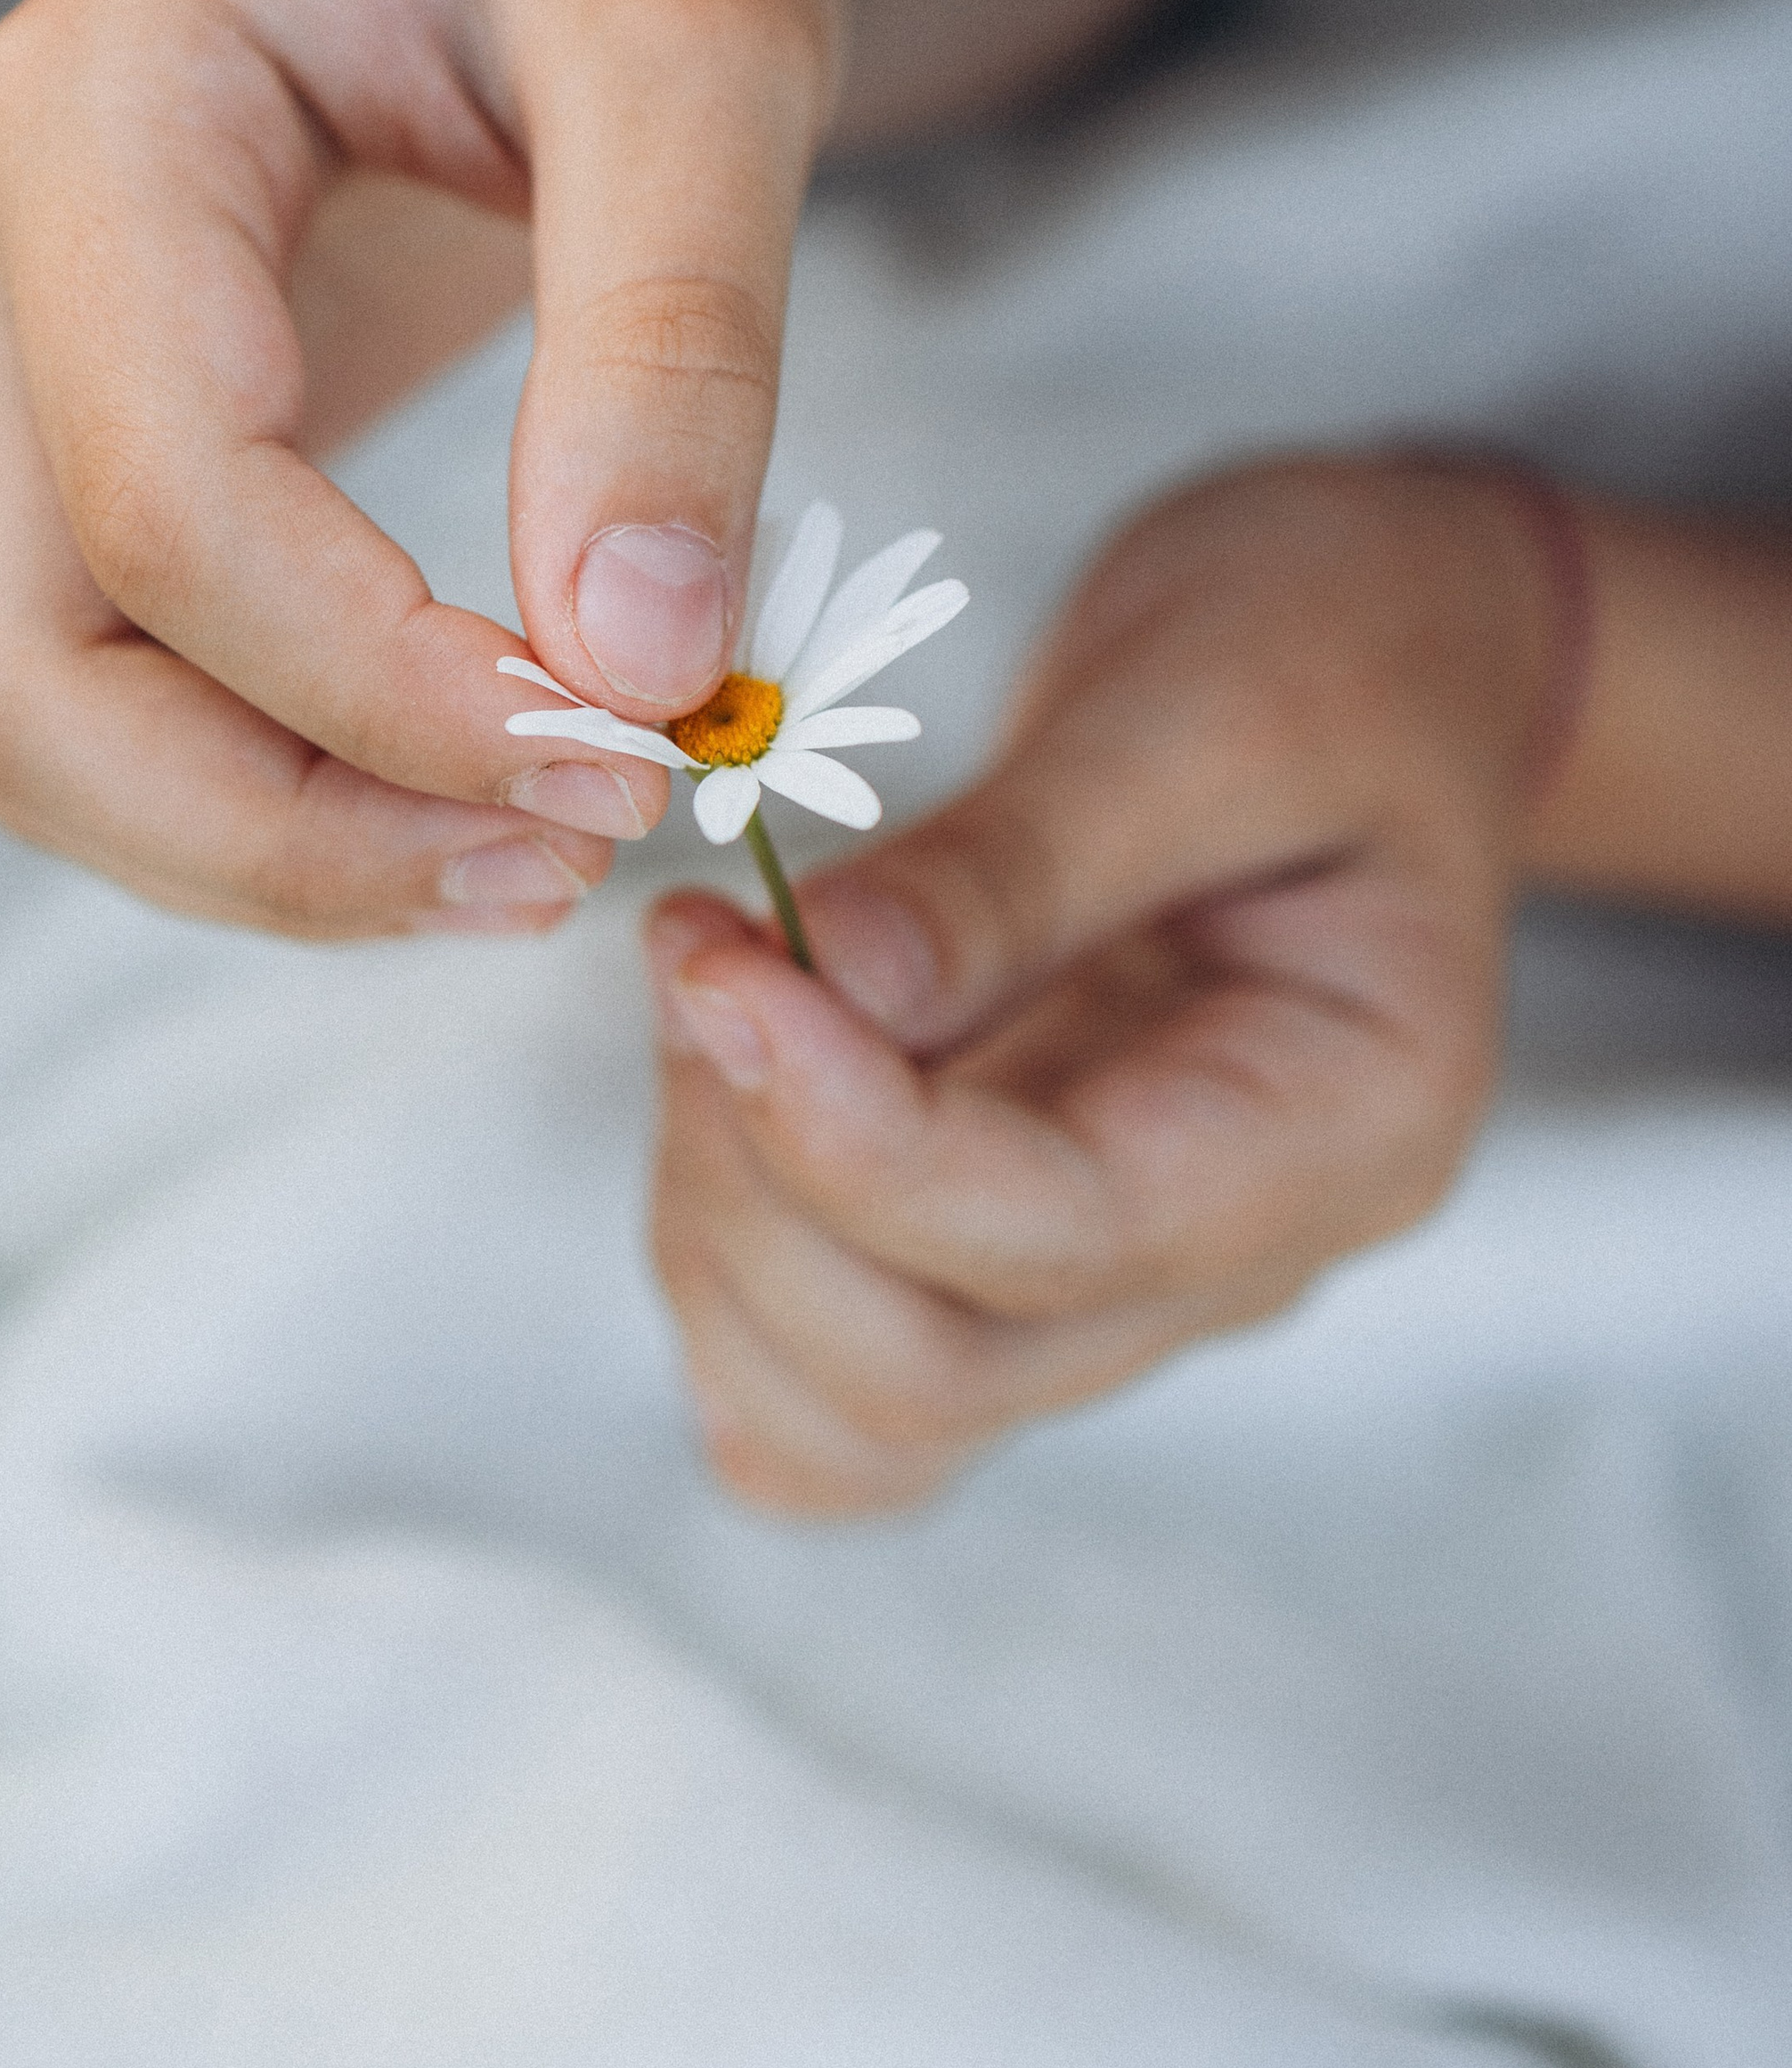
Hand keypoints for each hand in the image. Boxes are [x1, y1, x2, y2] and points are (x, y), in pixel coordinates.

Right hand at [0, 0, 842, 932]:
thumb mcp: (709, 49)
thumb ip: (672, 340)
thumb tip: (644, 667)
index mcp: (99, 104)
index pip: (166, 503)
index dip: (386, 690)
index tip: (637, 758)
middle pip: (37, 671)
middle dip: (297, 831)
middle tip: (575, 865)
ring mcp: (15, 358)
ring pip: (53, 724)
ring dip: (285, 852)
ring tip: (548, 858)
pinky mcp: (88, 444)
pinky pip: (125, 697)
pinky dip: (284, 798)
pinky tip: (481, 792)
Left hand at [642, 456, 1577, 1513]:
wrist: (1368, 666)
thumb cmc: (1328, 657)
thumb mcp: (1203, 702)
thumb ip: (1017, 861)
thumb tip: (819, 980)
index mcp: (1345, 1132)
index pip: (1059, 1231)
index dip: (847, 1129)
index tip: (713, 964)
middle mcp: (1234, 1262)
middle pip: (933, 1366)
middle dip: (756, 1171)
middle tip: (699, 945)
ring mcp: (1116, 1287)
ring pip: (854, 1410)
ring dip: (717, 1221)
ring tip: (712, 988)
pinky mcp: (1004, 1263)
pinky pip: (830, 1391)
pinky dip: (728, 1279)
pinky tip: (717, 1089)